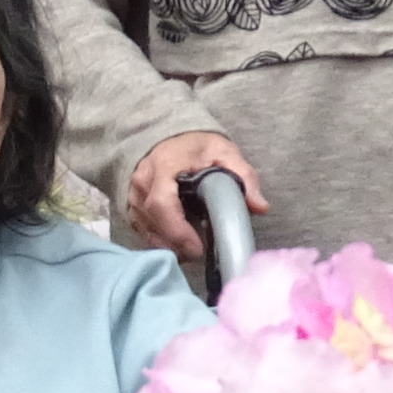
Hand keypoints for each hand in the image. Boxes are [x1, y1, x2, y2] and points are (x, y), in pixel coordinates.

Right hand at [129, 131, 268, 257]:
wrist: (170, 139)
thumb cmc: (197, 147)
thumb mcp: (225, 152)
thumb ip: (244, 176)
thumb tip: (259, 206)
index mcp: (164, 165)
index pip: (162, 203)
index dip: (178, 230)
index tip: (198, 247)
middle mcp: (143, 182)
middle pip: (154, 222)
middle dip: (176, 244)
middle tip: (200, 254)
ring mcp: (133, 195)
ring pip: (147, 230)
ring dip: (169, 246)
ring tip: (193, 250)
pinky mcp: (133, 207)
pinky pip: (144, 231)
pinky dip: (161, 242)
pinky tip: (180, 244)